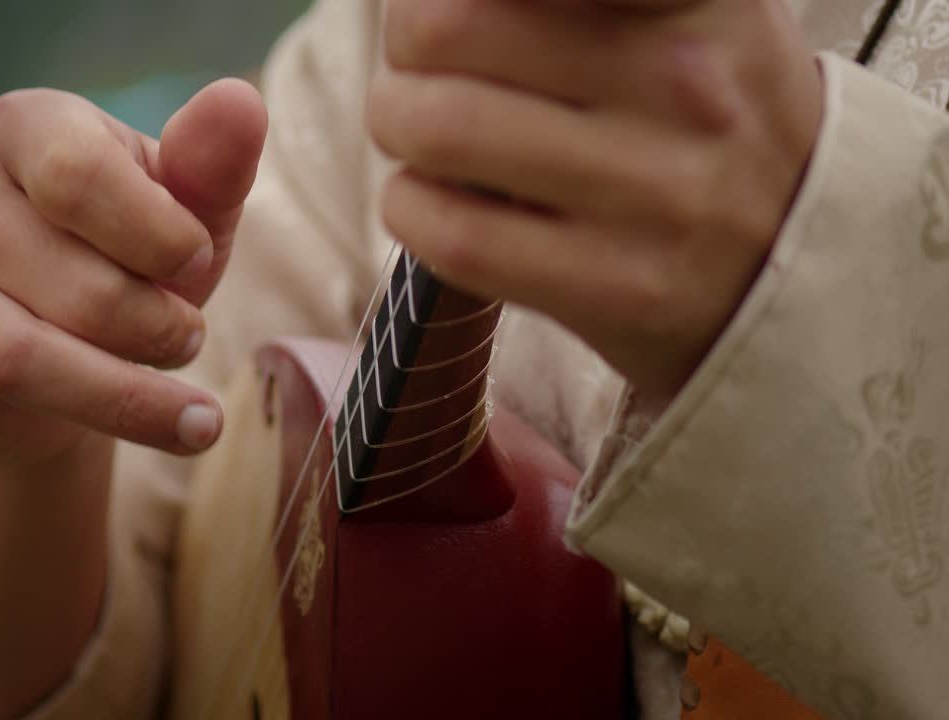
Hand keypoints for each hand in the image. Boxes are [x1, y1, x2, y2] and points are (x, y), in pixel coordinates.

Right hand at [0, 79, 267, 464]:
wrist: (82, 341)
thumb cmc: (138, 258)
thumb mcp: (190, 212)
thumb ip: (212, 166)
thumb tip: (240, 100)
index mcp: (26, 129)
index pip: (80, 176)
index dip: (159, 238)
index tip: (197, 261)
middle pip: (72, 286)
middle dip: (156, 330)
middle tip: (187, 337)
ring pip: (23, 356)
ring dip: (121, 397)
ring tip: (185, 415)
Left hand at [368, 0, 822, 397]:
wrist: (796, 264)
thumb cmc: (699, 122)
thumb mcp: (682, 14)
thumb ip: (570, 2)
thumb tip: (422, 3)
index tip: (454, 8)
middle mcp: (686, 83)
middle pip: (440, 25)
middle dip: (406, 48)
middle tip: (424, 68)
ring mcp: (657, 194)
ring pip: (431, 126)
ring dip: (395, 125)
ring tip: (420, 133)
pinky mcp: (617, 290)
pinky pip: (449, 233)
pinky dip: (409, 208)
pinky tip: (432, 200)